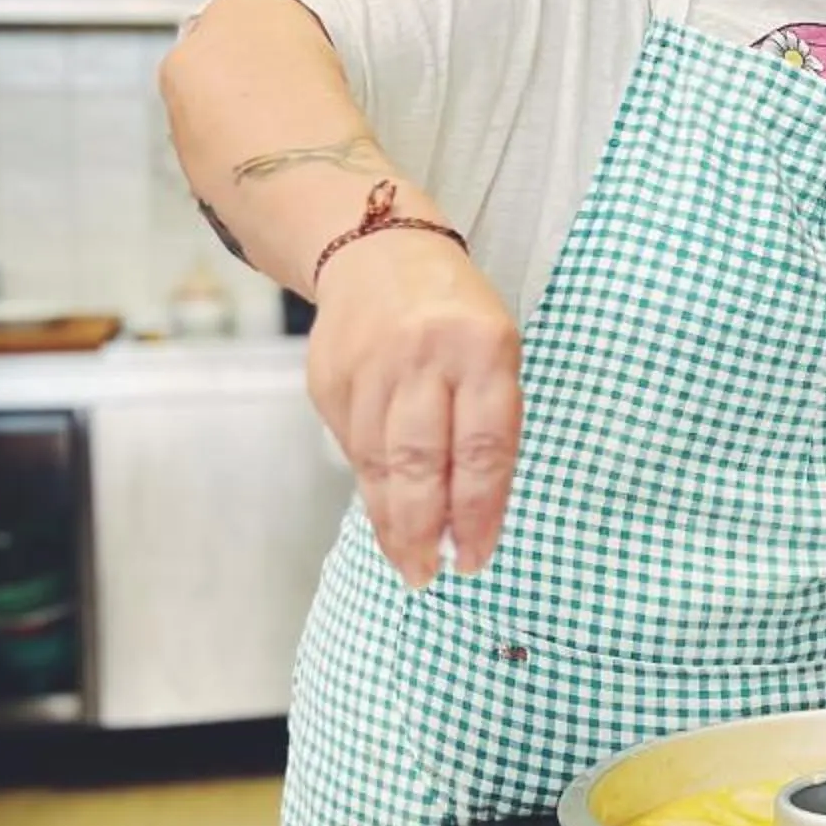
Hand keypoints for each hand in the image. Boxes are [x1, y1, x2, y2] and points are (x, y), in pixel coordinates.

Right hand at [305, 231, 520, 587]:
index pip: (483, 446)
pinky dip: (369, 488)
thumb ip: (488, 424)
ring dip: (392, 522)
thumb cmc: (456, 314)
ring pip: (378, 463)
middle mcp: (422, 356)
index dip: (479, 511)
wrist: (377, 249)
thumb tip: (473, 516)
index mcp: (482, 347)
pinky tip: (383, 517)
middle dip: (426, 529)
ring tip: (409, 562)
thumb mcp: (497, 351)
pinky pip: (351, 447)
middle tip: (431, 576)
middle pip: (421, 461)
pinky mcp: (329, 378)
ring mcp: (369, 367)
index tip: (477, 557)